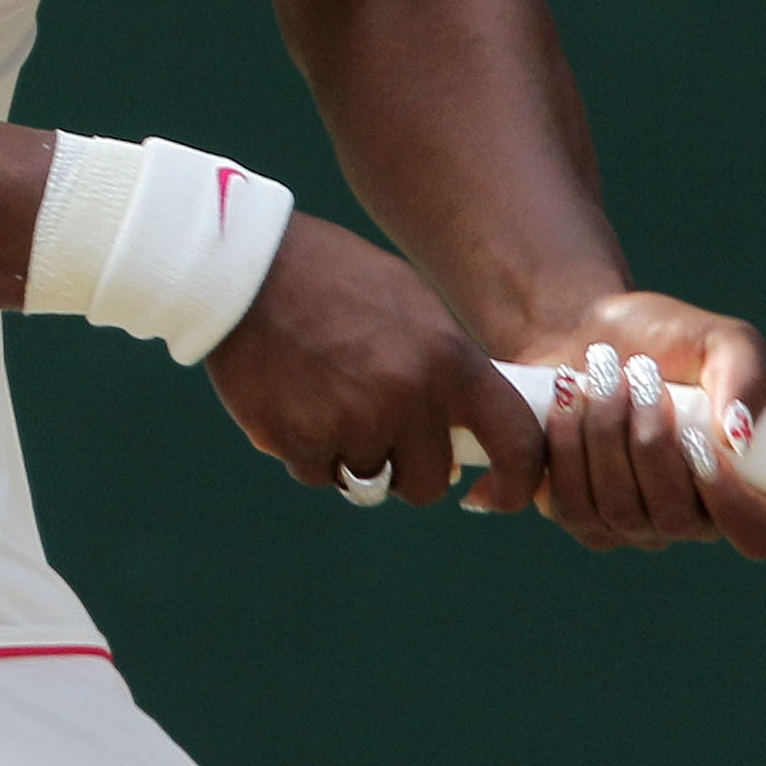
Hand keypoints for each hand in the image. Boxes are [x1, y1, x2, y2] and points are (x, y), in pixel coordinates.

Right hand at [204, 213, 546, 511]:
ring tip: (325, 393)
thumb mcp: (414, 307)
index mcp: (450, 359)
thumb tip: (458, 445)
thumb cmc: (336, 280)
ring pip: (367, 481)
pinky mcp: (300, 440)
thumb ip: (446, 372)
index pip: (516, 443)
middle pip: (426, 482)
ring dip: (351, 454)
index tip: (490, 497)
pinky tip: (292, 397)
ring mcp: (354, 423)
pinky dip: (307, 449)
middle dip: (406, 468)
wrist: (249, 268)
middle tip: (377, 425)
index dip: (514, 485)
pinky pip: (317, 474)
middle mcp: (409, 397)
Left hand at [513, 290, 765, 559]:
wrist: (586, 335)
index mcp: (743, 482)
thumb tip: (739, 435)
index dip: (732, 502)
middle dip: (650, 440)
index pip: (758, 534)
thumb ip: (745, 376)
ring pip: (619, 509)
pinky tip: (568, 397)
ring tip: (602, 373)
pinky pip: (572, 503)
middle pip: (675, 517)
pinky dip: (568, 443)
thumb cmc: (665, 338)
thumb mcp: (720, 338)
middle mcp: (689, 516)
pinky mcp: (579, 516)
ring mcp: (632, 525)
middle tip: (641, 372)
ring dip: (606, 431)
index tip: (698, 440)